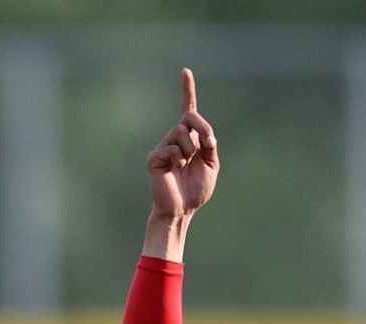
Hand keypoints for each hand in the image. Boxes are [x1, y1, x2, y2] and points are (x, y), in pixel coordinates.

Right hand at [147, 67, 218, 219]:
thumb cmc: (195, 191)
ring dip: (190, 151)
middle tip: (207, 146)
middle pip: (189, 118)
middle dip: (202, 129)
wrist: (181, 210)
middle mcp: (175, 138)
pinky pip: (171, 148)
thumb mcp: (211, 166)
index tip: (185, 71)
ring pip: (181, 133)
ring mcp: (164, 146)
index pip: (187, 110)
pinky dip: (178, 160)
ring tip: (185, 167)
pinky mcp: (155, 156)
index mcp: (189, 139)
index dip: (187, 90)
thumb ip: (209, 146)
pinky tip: (174, 171)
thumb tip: (206, 134)